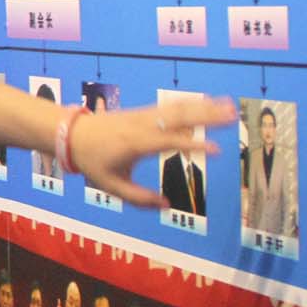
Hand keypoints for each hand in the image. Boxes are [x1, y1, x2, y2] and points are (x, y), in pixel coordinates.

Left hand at [72, 99, 234, 207]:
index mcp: (135, 143)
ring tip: (230, 106)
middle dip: (207, 117)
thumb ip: (139, 198)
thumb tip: (166, 206)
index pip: (169, 143)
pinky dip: (191, 103)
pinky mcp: (144, 111)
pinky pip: (170, 106)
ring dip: (205, 106)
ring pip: (177, 108)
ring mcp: (143, 115)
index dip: (192, 146)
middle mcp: (142, 125)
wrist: (72, 134)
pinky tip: (210, 100)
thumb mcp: (111, 186)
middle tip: (233, 116)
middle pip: (178, 118)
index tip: (216, 150)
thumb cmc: (92, 162)